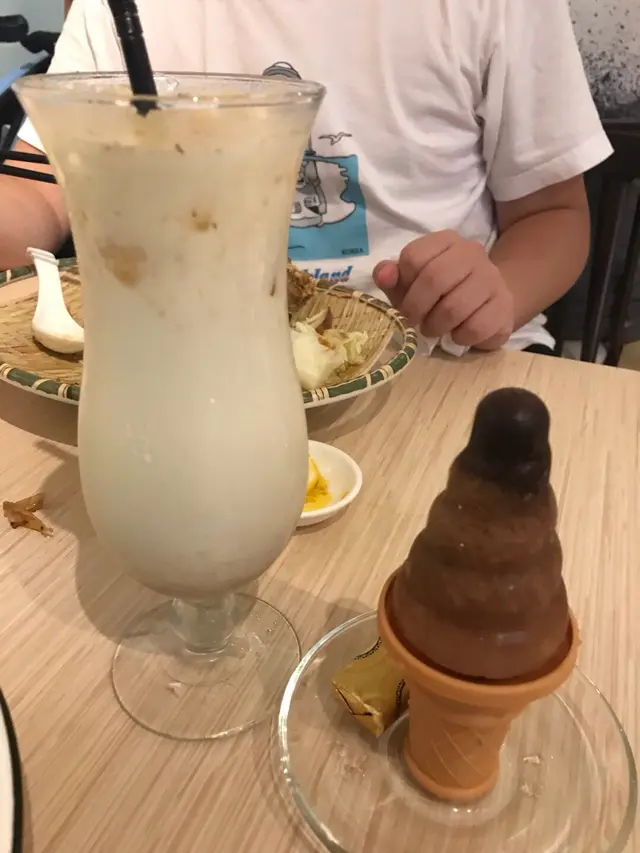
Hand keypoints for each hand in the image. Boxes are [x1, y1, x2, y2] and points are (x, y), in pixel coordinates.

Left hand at [373, 231, 514, 348]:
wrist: (489, 303)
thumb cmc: (441, 294)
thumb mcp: (411, 283)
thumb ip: (392, 276)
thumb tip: (383, 275)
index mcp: (446, 241)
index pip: (414, 256)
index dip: (403, 285)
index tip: (403, 301)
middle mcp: (471, 252)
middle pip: (434, 279)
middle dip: (417, 308)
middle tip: (413, 322)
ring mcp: (492, 277)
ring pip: (455, 306)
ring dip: (436, 326)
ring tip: (434, 330)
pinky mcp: (504, 305)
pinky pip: (475, 327)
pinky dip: (459, 337)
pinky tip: (457, 334)